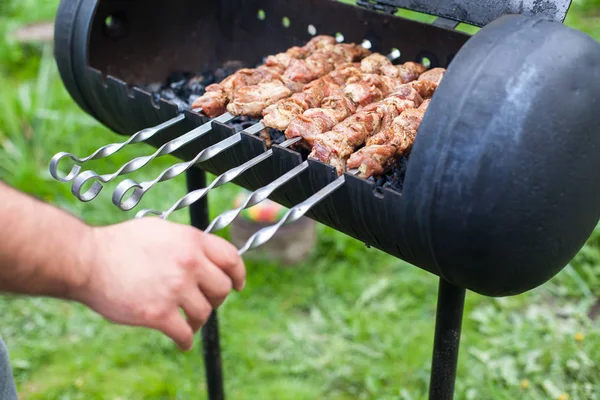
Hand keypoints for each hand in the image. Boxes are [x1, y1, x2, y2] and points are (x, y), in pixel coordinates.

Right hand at [70, 218, 245, 350]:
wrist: (86, 260)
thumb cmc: (119, 244)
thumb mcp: (160, 230)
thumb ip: (187, 242)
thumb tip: (206, 255)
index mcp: (191, 240)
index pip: (231, 258)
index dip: (238, 274)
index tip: (238, 285)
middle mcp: (189, 262)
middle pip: (222, 289)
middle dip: (216, 299)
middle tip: (205, 303)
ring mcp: (174, 288)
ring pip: (204, 312)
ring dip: (198, 320)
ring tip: (188, 322)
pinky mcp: (158, 313)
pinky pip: (185, 333)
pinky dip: (186, 340)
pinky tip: (182, 341)